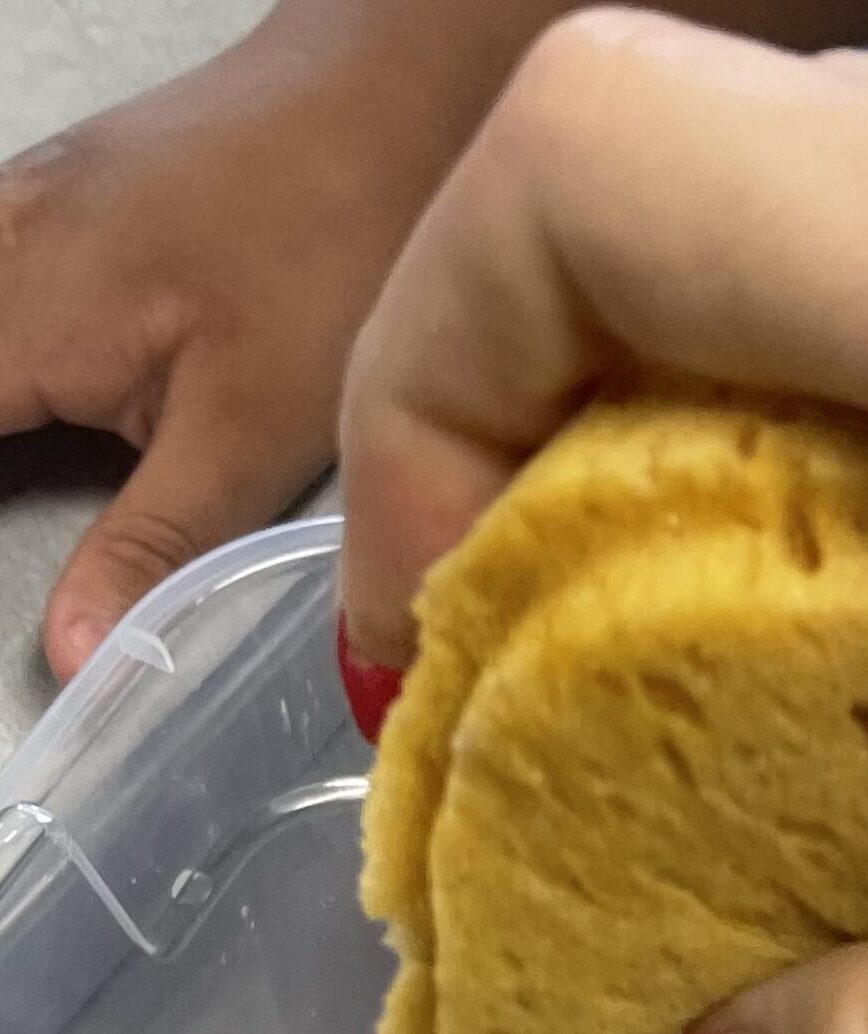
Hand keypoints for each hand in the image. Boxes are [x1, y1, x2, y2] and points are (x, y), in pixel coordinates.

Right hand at [0, 4, 548, 681]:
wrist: (383, 94)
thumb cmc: (330, 247)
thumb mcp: (248, 436)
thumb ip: (147, 548)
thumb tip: (70, 658)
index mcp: (19, 318)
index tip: (9, 594)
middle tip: (23, 541)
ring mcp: (14, 207)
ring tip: (31, 485)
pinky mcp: (55, 195)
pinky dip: (0, 366)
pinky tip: (34, 408)